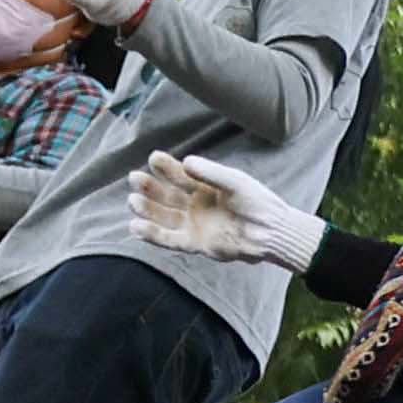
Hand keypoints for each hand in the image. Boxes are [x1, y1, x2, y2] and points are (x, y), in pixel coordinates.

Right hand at [135, 149, 326, 271]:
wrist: (270, 232)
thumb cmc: (257, 203)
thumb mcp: (234, 182)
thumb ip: (211, 173)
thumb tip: (186, 161)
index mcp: (206, 187)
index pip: (180, 176)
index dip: (166, 168)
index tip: (153, 158)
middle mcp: (197, 205)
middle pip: (167, 196)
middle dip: (150, 188)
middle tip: (133, 178)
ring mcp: (195, 224)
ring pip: (164, 217)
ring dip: (147, 210)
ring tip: (131, 200)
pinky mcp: (196, 244)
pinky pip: (170, 239)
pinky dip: (153, 235)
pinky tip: (135, 227)